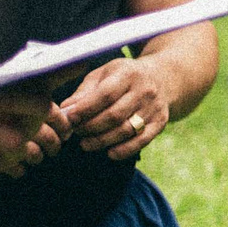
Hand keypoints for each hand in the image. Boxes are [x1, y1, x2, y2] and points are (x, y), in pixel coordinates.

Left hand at [59, 57, 173, 160]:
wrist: (161, 77)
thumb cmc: (124, 76)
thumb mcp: (104, 74)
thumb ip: (84, 92)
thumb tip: (65, 110)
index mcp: (129, 74)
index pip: (105, 95)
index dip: (85, 109)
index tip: (69, 118)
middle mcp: (145, 90)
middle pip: (114, 115)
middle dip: (91, 127)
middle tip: (77, 132)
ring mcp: (154, 108)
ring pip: (126, 130)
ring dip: (102, 141)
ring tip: (86, 144)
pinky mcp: (160, 122)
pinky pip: (142, 141)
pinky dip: (124, 150)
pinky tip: (109, 153)